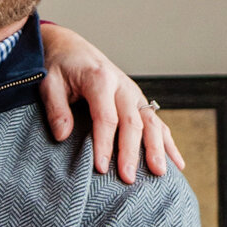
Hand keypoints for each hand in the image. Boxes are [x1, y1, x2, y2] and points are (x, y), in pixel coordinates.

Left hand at [37, 23, 185, 183]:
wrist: (71, 48)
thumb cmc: (59, 67)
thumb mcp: (49, 83)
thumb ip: (56, 108)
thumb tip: (63, 136)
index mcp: (100, 79)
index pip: (106, 117)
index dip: (104, 144)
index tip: (100, 167)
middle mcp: (122, 86)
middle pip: (132, 122)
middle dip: (132, 152)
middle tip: (128, 178)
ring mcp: (134, 94)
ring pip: (151, 122)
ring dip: (157, 148)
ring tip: (159, 173)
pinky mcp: (139, 102)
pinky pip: (158, 123)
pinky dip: (168, 143)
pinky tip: (177, 164)